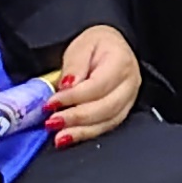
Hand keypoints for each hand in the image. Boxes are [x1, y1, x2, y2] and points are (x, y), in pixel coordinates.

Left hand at [50, 26, 139, 145]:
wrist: (112, 49)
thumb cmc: (97, 46)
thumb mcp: (81, 46)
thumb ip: (74, 65)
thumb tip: (67, 85)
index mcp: (121, 62)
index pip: (98, 85)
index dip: (73, 97)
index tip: (51, 102)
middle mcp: (130, 83)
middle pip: (105, 107)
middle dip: (76, 118)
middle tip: (52, 122)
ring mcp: (129, 100)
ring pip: (107, 121)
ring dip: (81, 131)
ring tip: (58, 136)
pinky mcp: (122, 112)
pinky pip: (106, 127)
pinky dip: (86, 134)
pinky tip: (69, 137)